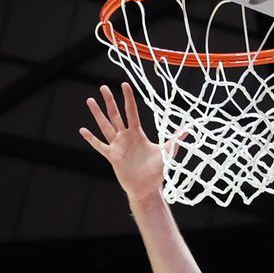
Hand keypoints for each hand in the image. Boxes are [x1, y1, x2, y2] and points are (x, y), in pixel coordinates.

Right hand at [80, 83, 167, 204]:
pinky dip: (91, 138)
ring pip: (106, 126)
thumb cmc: (156, 171)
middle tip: (103, 86)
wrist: (147, 188)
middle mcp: (126, 137)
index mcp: (137, 134)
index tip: (124, 84)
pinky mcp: (112, 156)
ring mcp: (117, 146)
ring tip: (90, 100)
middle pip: (116, 115)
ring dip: (98, 114)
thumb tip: (191, 128)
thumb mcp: (168, 152)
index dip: (128, 98)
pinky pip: (100, 145)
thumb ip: (177, 139)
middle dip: (110, 101)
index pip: (132, 112)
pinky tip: (82, 130)